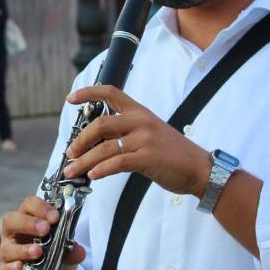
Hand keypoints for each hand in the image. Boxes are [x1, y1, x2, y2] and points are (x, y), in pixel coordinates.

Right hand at [0, 195, 85, 269]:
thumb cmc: (55, 257)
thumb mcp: (67, 251)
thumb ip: (72, 250)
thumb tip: (79, 251)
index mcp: (28, 219)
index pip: (29, 205)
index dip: (40, 208)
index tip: (55, 217)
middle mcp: (14, 233)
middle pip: (11, 220)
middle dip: (28, 223)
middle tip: (45, 229)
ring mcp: (8, 252)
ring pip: (7, 247)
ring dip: (23, 249)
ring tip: (38, 251)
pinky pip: (4, 269)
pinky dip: (12, 268)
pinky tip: (20, 267)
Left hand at [63, 85, 211, 196]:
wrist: (199, 168)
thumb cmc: (173, 153)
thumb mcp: (150, 133)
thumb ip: (127, 132)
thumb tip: (97, 142)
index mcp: (141, 111)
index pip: (111, 92)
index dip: (88, 93)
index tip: (70, 99)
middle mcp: (141, 121)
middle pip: (100, 124)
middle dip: (80, 140)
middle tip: (70, 152)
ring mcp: (145, 139)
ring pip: (104, 148)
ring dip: (84, 160)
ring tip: (73, 170)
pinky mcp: (148, 158)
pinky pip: (117, 163)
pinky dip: (101, 170)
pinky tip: (93, 176)